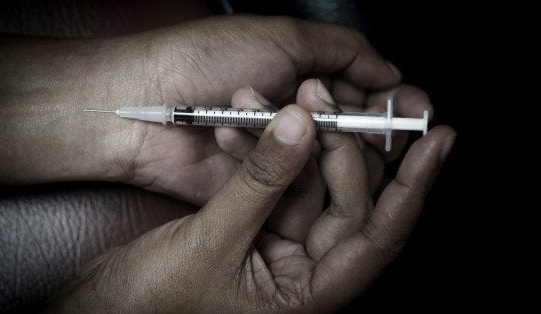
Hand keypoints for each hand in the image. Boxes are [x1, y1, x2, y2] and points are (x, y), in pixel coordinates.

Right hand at [48, 104, 455, 311]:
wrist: (106, 306)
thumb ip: (260, 183)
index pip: (378, 238)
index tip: (437, 143)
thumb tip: (301, 128)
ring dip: (287, 139)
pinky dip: (257, 151)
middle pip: (341, 198)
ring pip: (303, 181)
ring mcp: (279, 246)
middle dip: (332, 143)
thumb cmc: (155, 302)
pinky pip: (270, 179)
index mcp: (309, 295)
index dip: (411, 189)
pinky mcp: (253, 225)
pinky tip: (240, 123)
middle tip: (318, 97)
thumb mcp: (212, 242)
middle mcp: (304, 271)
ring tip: (272, 98)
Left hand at [123, 15, 412, 204]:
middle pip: (354, 135)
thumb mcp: (283, 36)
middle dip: (365, 129)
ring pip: (330, 165)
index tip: (415, 113)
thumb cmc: (206, 59)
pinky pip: (296, 185)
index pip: (365, 95)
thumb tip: (389, 70)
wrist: (146, 102)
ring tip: (301, 123)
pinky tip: (278, 148)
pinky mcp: (259, 184)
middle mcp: (294, 117)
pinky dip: (294, 166)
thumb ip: (344, 52)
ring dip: (327, 146)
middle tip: (369, 127)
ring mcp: (277, 153)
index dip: (392, 105)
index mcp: (303, 76)